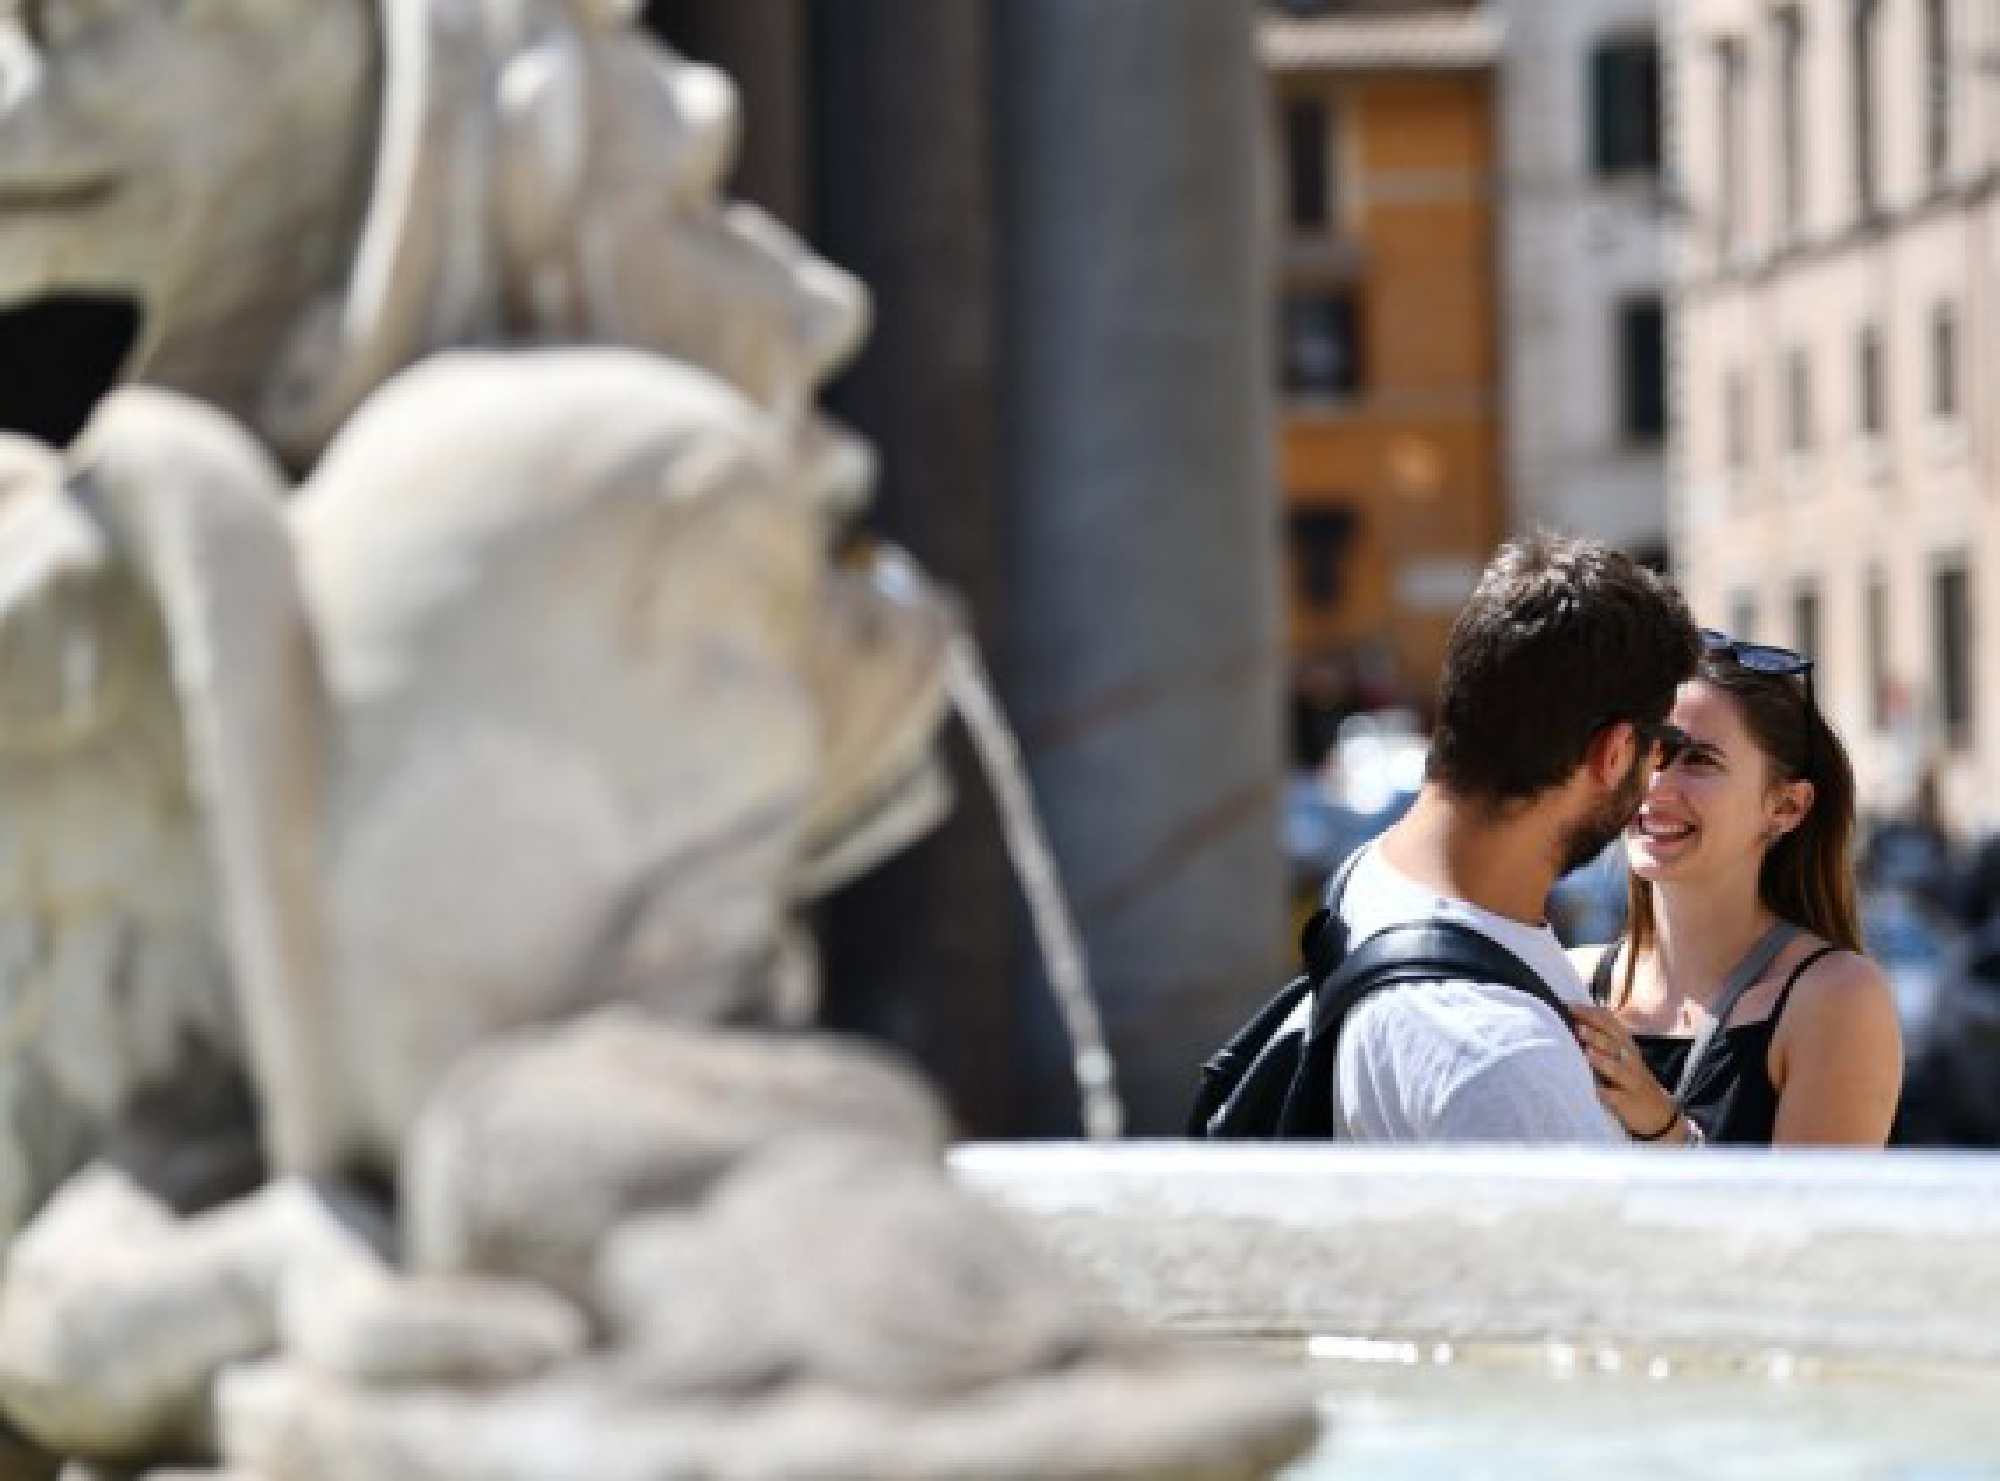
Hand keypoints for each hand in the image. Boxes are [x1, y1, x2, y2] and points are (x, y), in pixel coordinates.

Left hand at [1571, 1004, 1678, 1139]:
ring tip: (1587, 1050)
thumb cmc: (1634, 1082)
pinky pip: (1616, 1097)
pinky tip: (1595, 1089)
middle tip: (1577, 1022)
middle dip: (1596, 1032)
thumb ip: (1607, 1041)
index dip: (1593, 1015)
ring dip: (1602, 1059)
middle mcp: (1631, 1061)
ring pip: (1617, 1068)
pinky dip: (1605, 1093)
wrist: (1661, 1115)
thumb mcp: (1625, 1058)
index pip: (1611, 1025)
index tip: (1572, 1005)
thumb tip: (1580, 1021)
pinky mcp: (1629, 1102)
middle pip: (1614, 1043)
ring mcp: (1632, 1082)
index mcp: (1628, 1047)